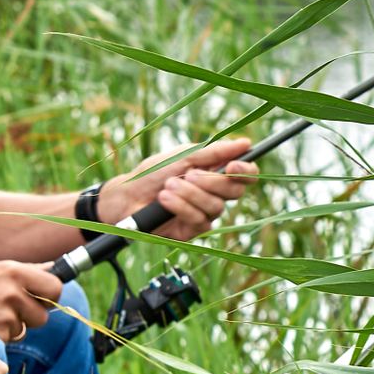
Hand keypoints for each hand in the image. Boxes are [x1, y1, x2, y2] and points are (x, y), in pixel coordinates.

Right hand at [0, 259, 65, 342]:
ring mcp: (4, 315)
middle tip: (14, 309)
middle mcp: (12, 293)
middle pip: (43, 316)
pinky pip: (10, 338)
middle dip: (32, 316)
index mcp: (15, 272)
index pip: (55, 287)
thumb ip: (29, 270)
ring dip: (14, 326)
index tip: (44, 298)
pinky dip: (2, 335)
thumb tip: (54, 268)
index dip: (51, 296)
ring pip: (25, 330)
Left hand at [95, 137, 256, 243]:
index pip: (245, 175)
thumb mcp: (183, 156)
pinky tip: (164, 199)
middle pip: (234, 191)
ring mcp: (205, 213)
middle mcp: (214, 194)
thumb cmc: (153, 173)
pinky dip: (181, 207)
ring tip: (168, 186)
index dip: (246, 171)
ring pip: (216, 207)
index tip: (232, 166)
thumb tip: (245, 143)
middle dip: (212, 182)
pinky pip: (199, 220)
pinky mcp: (192, 230)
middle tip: (189, 174)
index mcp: (215, 173)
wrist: (127, 195)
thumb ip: (214, 151)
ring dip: (190, 194)